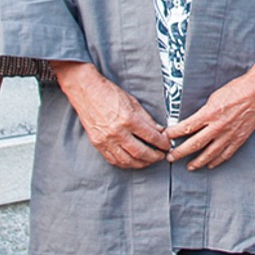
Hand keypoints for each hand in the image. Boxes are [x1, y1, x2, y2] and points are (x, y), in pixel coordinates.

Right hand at [53, 61, 169, 168]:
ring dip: (142, 163)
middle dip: (155, 156)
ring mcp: (106, 140)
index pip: (151, 137)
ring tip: (149, 160)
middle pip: (141, 152)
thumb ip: (147, 118)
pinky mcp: (97, 144)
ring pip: (127, 160)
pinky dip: (126, 164)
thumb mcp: (133, 102)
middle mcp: (117, 132)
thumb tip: (160, 131)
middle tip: (161, 156)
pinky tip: (133, 161)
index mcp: (128, 119)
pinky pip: (113, 160)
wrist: (86, 91)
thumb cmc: (110, 93)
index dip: (162, 143)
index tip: (168, 145)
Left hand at [167, 66, 254, 169]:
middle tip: (170, 157)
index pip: (186, 127)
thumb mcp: (215, 96)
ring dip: (197, 162)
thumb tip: (194, 120)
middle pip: (194, 144)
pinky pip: (226, 154)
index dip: (173, 134)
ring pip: (209, 154)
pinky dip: (217, 161)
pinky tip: (210, 164)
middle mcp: (218, 126)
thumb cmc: (237, 89)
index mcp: (209, 113)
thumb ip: (204, 111)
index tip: (166, 136)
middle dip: (179, 152)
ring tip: (189, 166)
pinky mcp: (239, 138)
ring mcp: (229, 135)